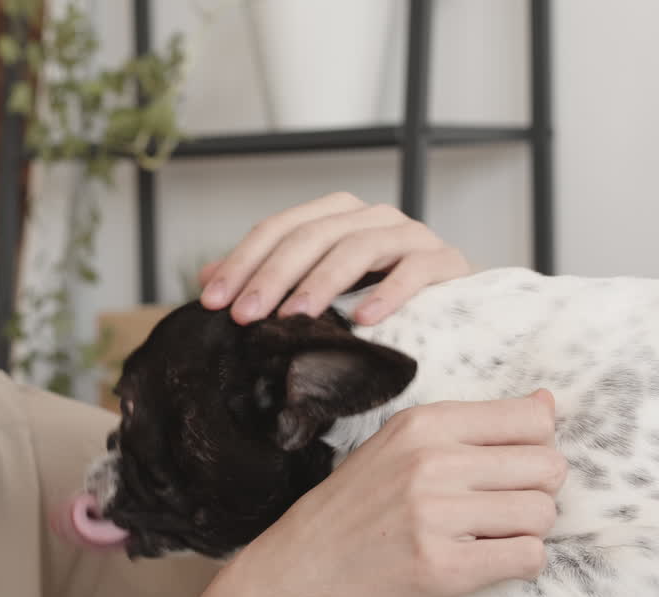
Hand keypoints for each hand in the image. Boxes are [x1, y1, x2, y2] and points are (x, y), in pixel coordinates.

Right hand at [132, 391, 563, 596]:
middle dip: (534, 490)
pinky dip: (517, 562)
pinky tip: (481, 559)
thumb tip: (549, 403)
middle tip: (496, 506)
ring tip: (483, 534)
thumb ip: (471, 425)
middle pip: (549, 467)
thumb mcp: (400, 445)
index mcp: (422, 424)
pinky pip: (529, 557)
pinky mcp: (444, 566)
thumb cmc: (356, 506)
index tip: (508, 465)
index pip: (531, 418)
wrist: (304, 568)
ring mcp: (437, 515)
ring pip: (543, 514)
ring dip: (525, 530)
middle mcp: (431, 463)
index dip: (534, 445)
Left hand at [197, 192, 470, 325]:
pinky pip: (415, 269)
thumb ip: (266, 277)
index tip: (213, 302)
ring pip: (357, 247)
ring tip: (294, 318)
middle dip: (271, 276)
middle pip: (311, 236)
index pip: (277, 229)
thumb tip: (206, 279)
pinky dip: (389, 292)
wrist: (452, 307)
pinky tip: (365, 318)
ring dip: (321, 283)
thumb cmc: (373, 296)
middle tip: (243, 317)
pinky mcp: (446, 260)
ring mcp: (410, 234)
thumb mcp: (314, 286)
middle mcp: (370, 216)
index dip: (241, 263)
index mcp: (333, 215)